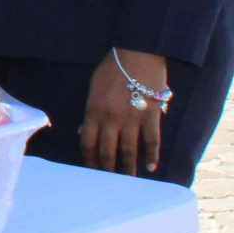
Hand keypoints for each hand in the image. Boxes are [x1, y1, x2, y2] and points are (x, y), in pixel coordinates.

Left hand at [81, 48, 169, 175]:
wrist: (137, 51)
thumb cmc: (112, 67)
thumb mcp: (93, 87)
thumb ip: (89, 111)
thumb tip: (81, 131)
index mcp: (93, 111)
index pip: (87, 143)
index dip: (89, 159)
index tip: (91, 169)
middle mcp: (111, 119)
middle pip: (107, 151)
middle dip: (107, 168)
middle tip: (110, 181)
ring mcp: (132, 119)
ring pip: (129, 150)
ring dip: (128, 168)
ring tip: (129, 180)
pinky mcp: (151, 116)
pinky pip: (152, 141)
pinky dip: (152, 155)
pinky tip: (151, 167)